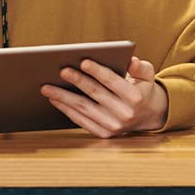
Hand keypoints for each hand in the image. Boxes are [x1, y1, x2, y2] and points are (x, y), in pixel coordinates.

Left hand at [41, 55, 168, 137]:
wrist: (147, 116)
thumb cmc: (141, 89)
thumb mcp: (147, 75)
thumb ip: (140, 67)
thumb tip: (131, 60)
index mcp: (135, 97)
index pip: (113, 82)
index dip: (98, 71)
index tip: (83, 61)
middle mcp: (124, 114)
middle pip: (95, 94)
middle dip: (77, 81)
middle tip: (60, 70)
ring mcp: (113, 126)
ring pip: (84, 109)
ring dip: (63, 98)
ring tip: (46, 87)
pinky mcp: (104, 134)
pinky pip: (82, 121)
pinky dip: (67, 110)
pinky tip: (54, 100)